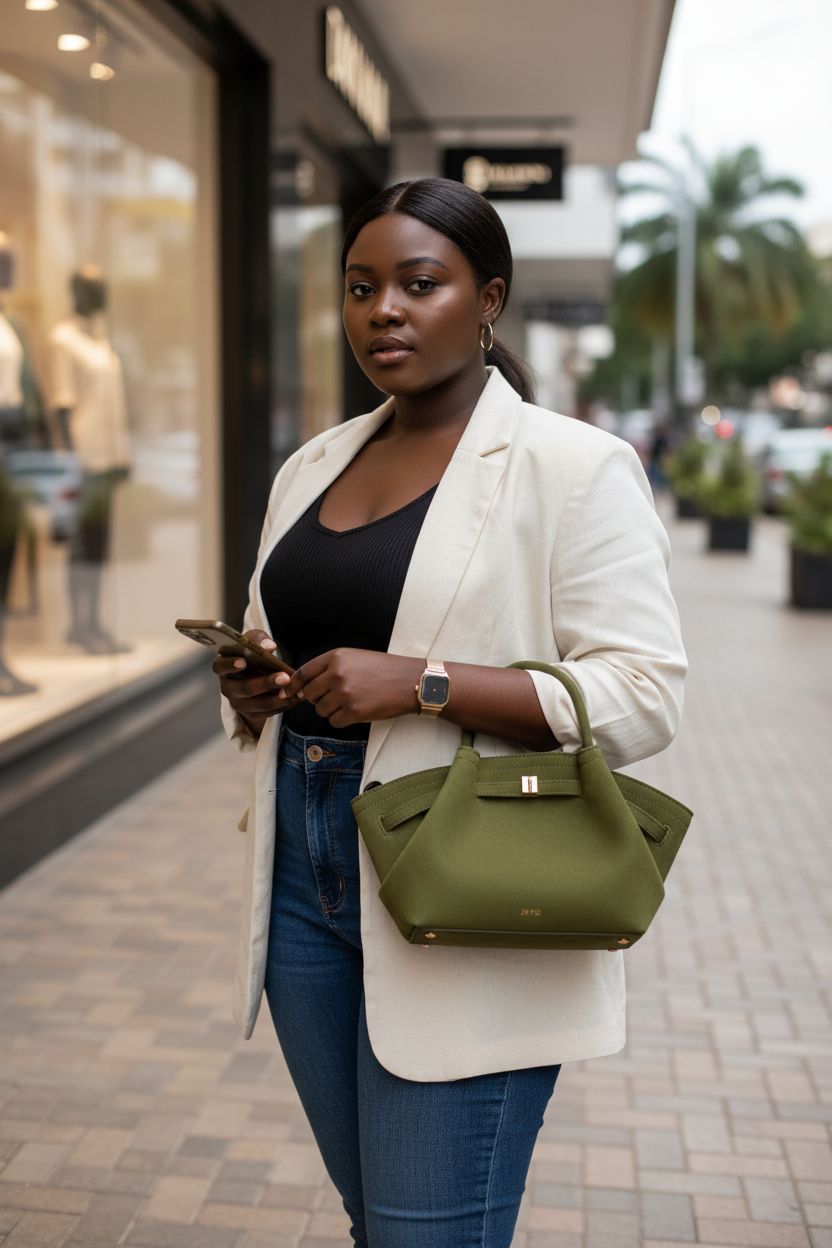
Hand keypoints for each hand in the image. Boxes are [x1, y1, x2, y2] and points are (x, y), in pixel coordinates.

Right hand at [212, 629, 302, 728]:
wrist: (256, 674)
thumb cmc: (252, 653)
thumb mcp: (254, 641)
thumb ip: (259, 639)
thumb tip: (269, 647)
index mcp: (223, 667)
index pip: (220, 667)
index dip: (230, 665)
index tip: (243, 662)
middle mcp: (227, 687)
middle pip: (244, 688)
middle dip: (265, 683)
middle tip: (284, 677)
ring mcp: (238, 703)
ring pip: (257, 704)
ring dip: (276, 698)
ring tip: (293, 690)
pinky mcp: (251, 714)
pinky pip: (267, 713)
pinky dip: (282, 706)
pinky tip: (295, 698)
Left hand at [279, 649, 421, 729]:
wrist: (411, 681)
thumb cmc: (384, 669)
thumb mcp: (355, 657)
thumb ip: (329, 668)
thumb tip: (302, 688)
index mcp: (336, 657)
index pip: (303, 672)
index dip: (294, 685)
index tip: (290, 693)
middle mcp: (337, 673)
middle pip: (309, 694)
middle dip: (317, 699)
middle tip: (335, 698)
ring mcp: (344, 693)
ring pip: (320, 710)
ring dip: (331, 711)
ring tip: (351, 703)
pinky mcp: (353, 711)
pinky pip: (334, 722)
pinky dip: (342, 720)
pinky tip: (357, 712)